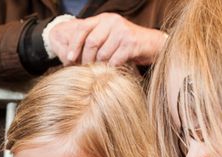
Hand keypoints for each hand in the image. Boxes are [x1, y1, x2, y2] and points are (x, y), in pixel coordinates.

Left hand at [48, 13, 167, 66]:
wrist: (152, 45)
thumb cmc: (126, 45)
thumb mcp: (108, 38)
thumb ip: (93, 41)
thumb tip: (70, 56)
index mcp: (103, 19)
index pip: (82, 28)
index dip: (73, 45)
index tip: (69, 59)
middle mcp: (112, 21)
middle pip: (91, 42)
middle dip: (86, 59)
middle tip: (85, 71)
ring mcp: (122, 31)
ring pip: (102, 54)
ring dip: (100, 66)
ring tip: (100, 72)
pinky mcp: (131, 43)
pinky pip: (114, 60)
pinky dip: (111, 69)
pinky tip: (112, 72)